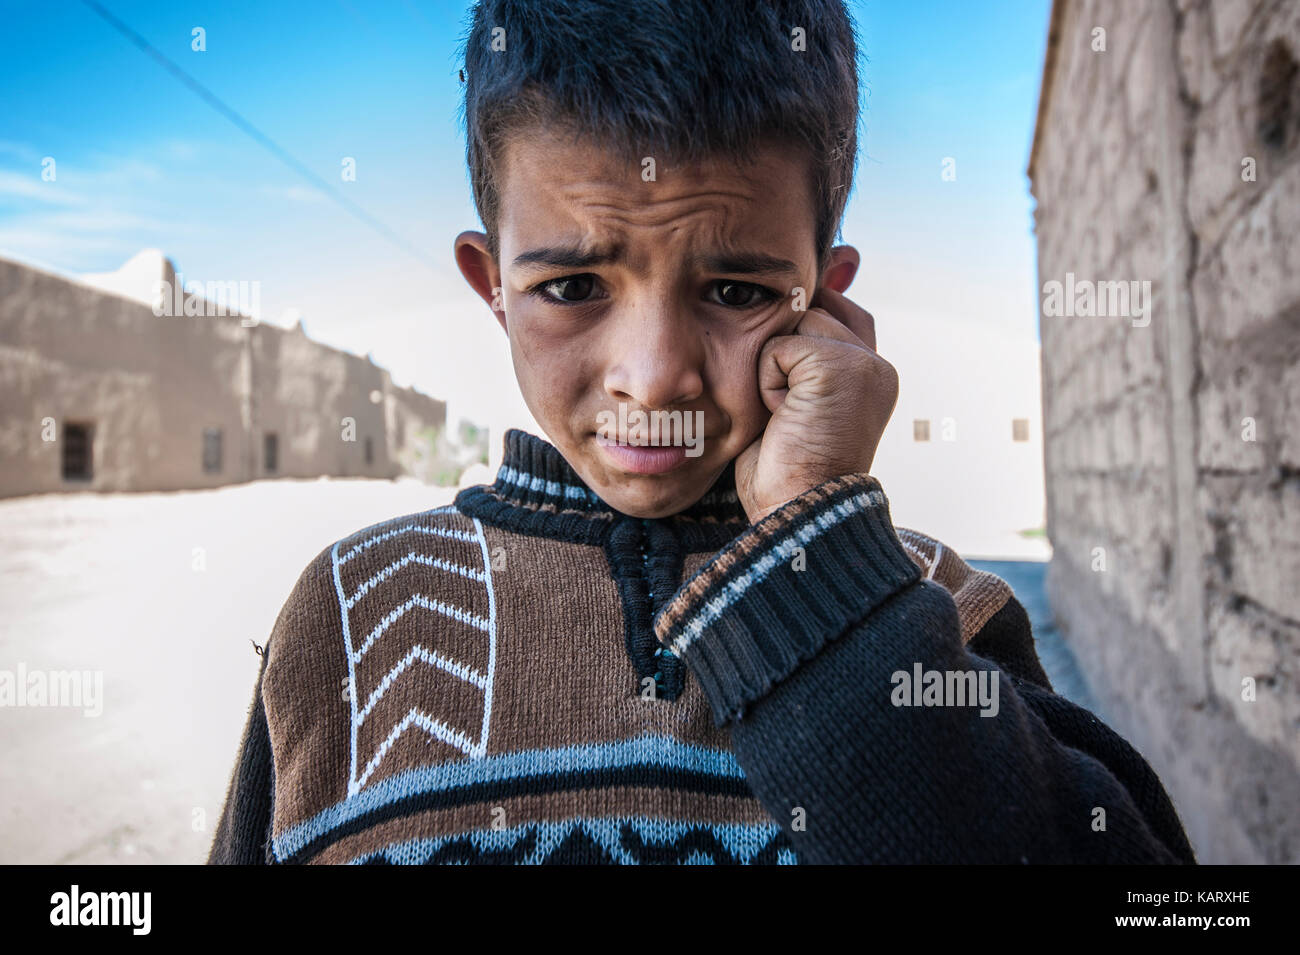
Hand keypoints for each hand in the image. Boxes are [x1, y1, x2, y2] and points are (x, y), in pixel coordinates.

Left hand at [734, 287, 898, 523]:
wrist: (799, 510)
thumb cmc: (787, 472)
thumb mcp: (801, 407)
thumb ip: (806, 364)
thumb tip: (780, 321)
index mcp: (872, 376)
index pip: (839, 313)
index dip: (804, 328)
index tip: (785, 373)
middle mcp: (875, 366)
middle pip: (811, 314)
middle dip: (784, 355)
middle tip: (787, 410)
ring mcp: (863, 363)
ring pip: (795, 326)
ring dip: (773, 370)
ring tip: (787, 414)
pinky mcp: (840, 364)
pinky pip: (777, 348)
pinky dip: (766, 383)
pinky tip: (783, 416)